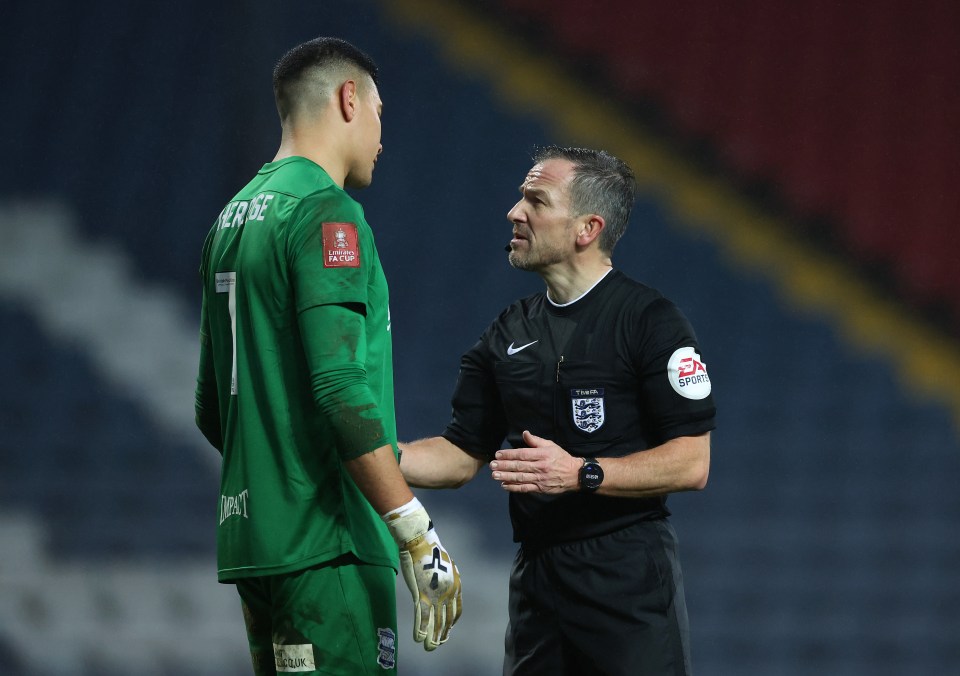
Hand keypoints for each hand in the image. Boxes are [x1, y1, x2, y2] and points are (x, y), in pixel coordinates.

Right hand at [384, 505, 461, 649]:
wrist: (420, 542)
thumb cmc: (431, 551)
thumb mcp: (446, 566)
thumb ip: (446, 579)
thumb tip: (444, 585)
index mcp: (455, 586)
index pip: (456, 610)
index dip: (452, 623)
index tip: (448, 630)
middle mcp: (448, 593)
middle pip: (447, 619)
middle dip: (443, 634)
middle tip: (439, 644)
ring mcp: (435, 595)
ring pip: (435, 622)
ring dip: (432, 637)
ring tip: (430, 648)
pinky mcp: (421, 595)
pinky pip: (422, 617)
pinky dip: (421, 629)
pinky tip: (419, 639)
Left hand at [489, 430, 580, 492]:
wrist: (574, 475)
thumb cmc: (561, 458)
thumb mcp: (551, 445)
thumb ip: (536, 440)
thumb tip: (524, 433)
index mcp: (542, 455)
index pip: (522, 454)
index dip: (509, 454)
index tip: (498, 454)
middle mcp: (540, 467)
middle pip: (519, 466)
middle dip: (504, 465)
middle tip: (492, 465)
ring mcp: (540, 479)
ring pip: (520, 478)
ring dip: (506, 476)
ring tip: (494, 475)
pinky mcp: (540, 489)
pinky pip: (525, 488)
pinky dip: (514, 487)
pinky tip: (504, 485)